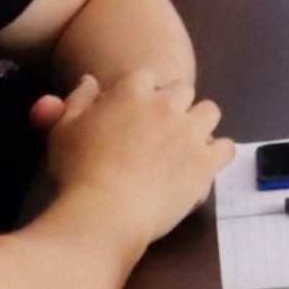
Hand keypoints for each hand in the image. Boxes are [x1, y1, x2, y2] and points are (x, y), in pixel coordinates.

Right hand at [36, 69, 232, 240]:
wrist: (105, 211)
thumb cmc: (77, 172)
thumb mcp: (62, 131)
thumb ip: (77, 101)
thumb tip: (89, 80)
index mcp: (132, 92)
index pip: (144, 77)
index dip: (138, 93)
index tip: (131, 113)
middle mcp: (167, 105)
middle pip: (181, 90)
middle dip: (172, 104)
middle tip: (158, 128)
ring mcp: (190, 133)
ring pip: (209, 112)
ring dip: (198, 122)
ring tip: (183, 142)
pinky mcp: (206, 162)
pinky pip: (225, 146)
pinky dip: (216, 152)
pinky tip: (202, 163)